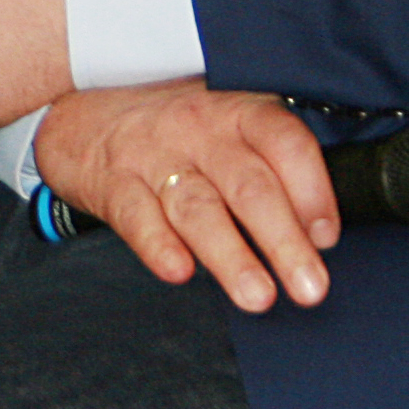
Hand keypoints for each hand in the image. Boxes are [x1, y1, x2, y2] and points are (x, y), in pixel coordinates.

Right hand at [33, 83, 336, 313]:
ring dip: (231, 255)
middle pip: (248, 185)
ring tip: (257, 296)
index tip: (327, 237)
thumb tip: (320, 236)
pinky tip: (178, 270)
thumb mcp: (226, 126)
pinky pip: (138, 217)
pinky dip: (158, 245)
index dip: (312, 189)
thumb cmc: (176, 131)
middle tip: (310, 288)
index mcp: (237, 112)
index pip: (283, 141)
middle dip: (283, 241)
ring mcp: (153, 156)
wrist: (81, 114)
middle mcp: (198, 130)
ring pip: (198, 207)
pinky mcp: (114, 184)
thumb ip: (271, 167)